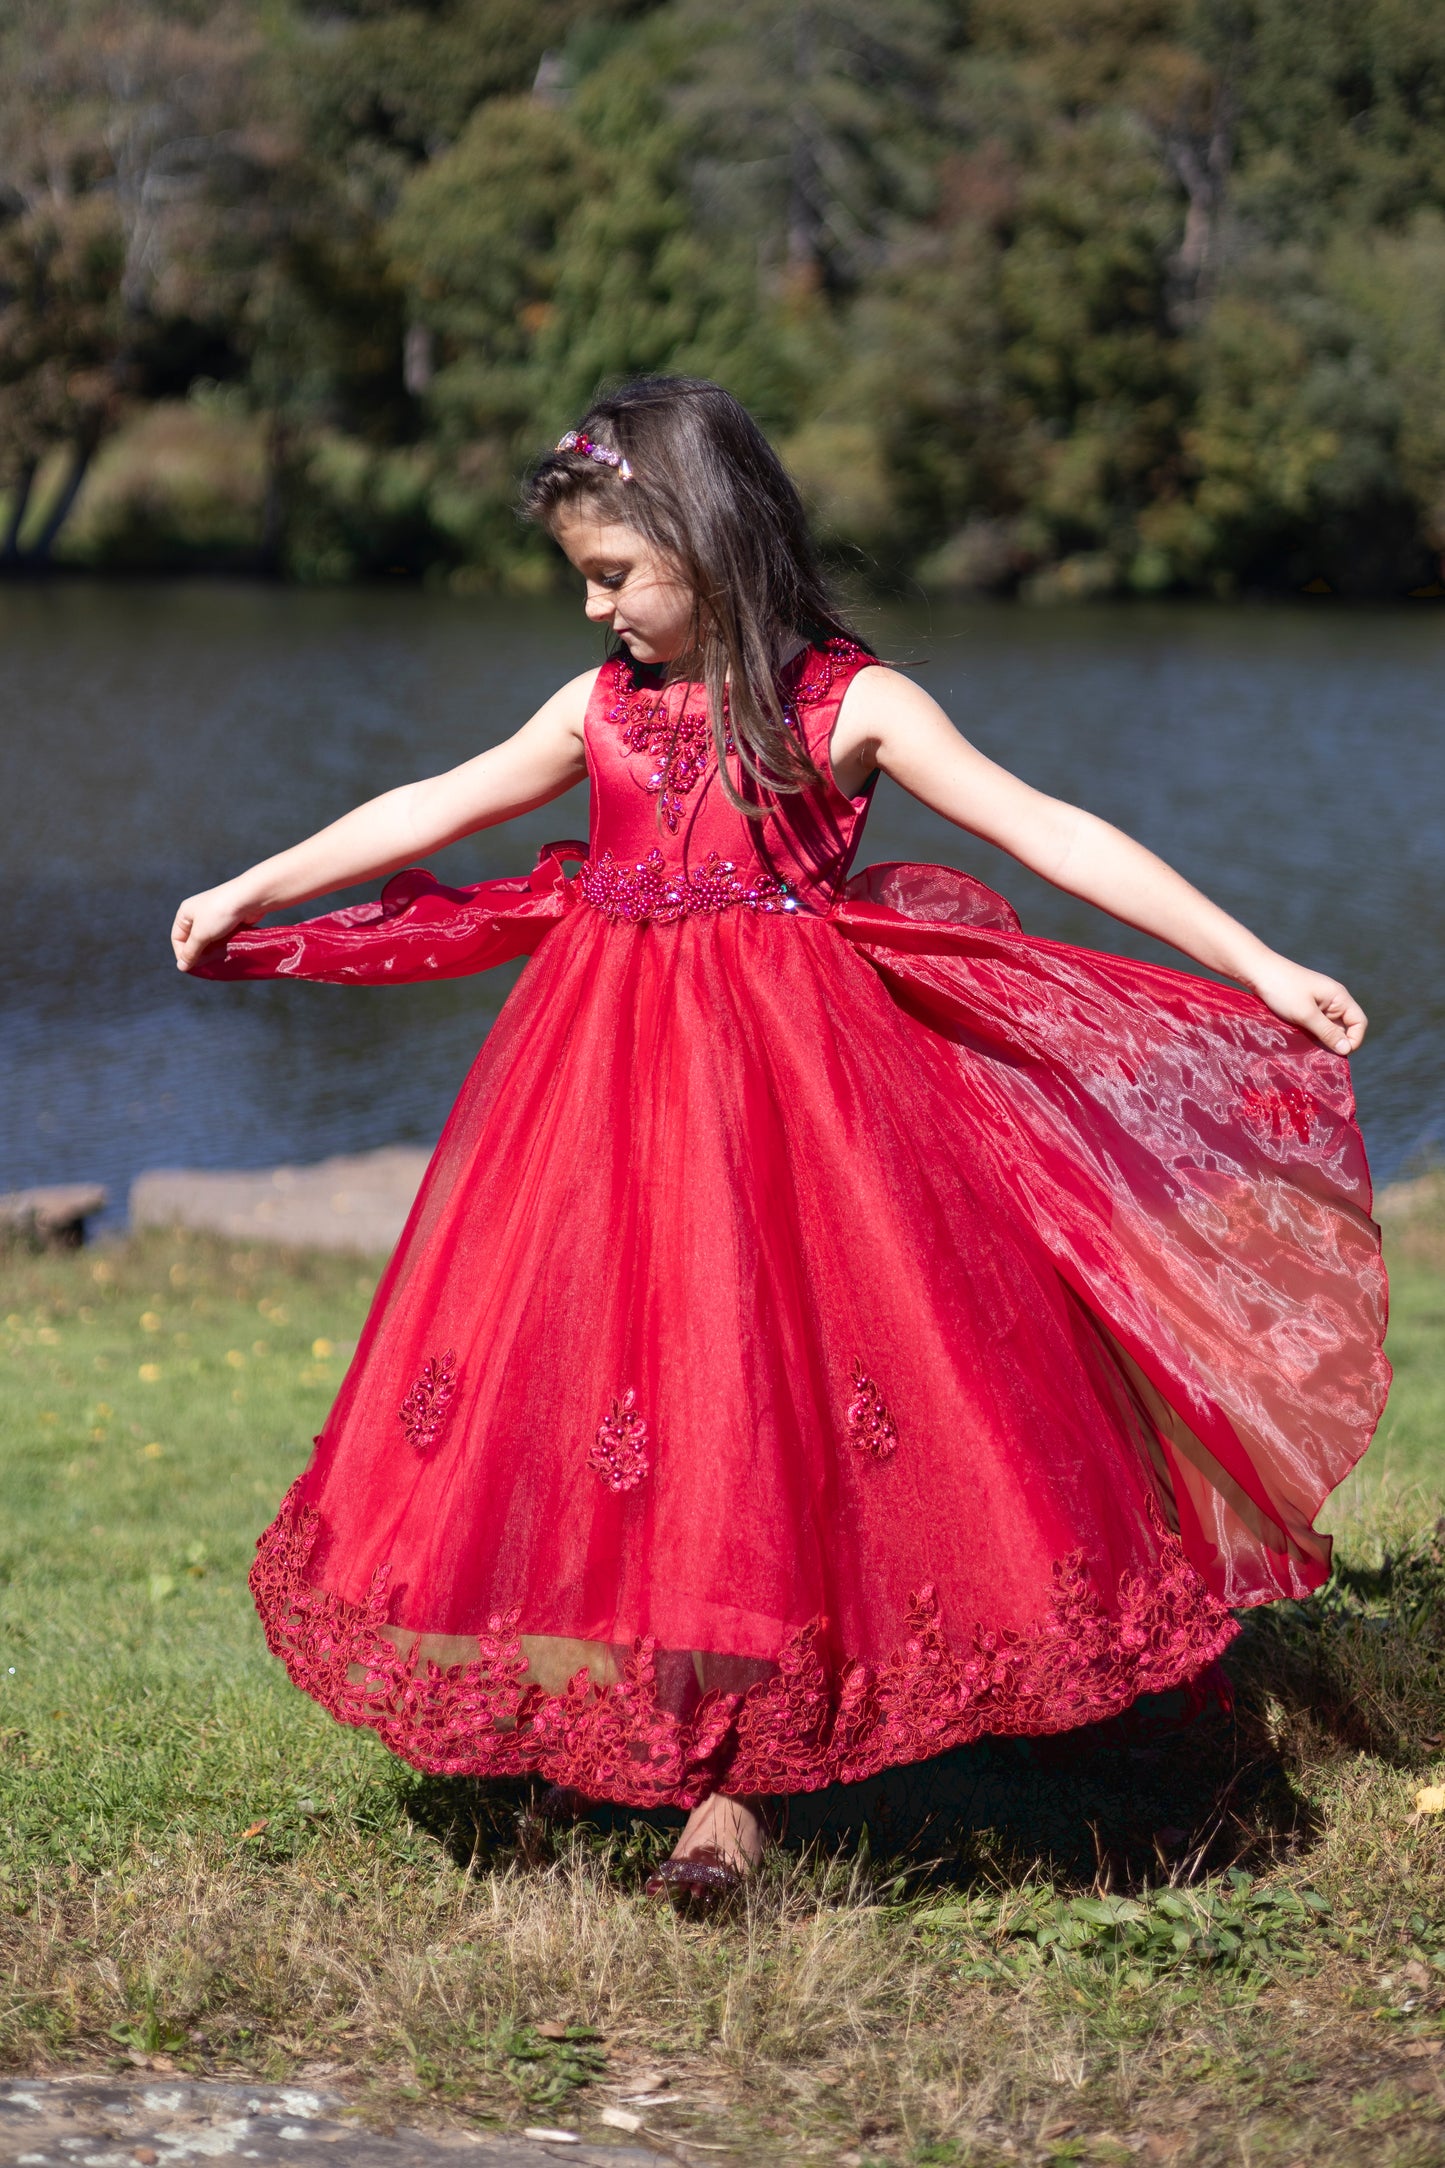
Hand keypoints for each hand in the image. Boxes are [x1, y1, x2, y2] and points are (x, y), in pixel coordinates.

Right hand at [171, 883, 256, 971]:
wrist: (248, 898)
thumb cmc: (219, 914)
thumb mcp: (201, 935)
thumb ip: (191, 952)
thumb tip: (180, 967)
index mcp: (185, 913)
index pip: (177, 938)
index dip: (182, 954)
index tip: (191, 968)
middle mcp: (197, 913)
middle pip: (193, 939)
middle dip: (198, 954)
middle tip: (205, 968)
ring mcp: (214, 916)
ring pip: (209, 939)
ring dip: (212, 951)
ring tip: (216, 963)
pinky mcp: (229, 920)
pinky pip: (221, 936)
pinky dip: (223, 946)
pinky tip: (226, 954)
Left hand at [1245, 955, 1366, 1056]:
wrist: (1257, 971)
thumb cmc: (1283, 989)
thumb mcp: (1306, 1014)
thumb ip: (1327, 1032)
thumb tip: (1346, 1050)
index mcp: (1339, 997)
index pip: (1359, 1022)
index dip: (1354, 1040)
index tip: (1339, 1054)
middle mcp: (1333, 1000)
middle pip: (1344, 1028)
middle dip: (1335, 1043)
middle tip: (1319, 1055)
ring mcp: (1319, 1004)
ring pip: (1328, 1029)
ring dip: (1321, 1040)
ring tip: (1308, 1049)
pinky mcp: (1305, 1008)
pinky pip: (1315, 1025)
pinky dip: (1310, 1034)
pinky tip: (1300, 1041)